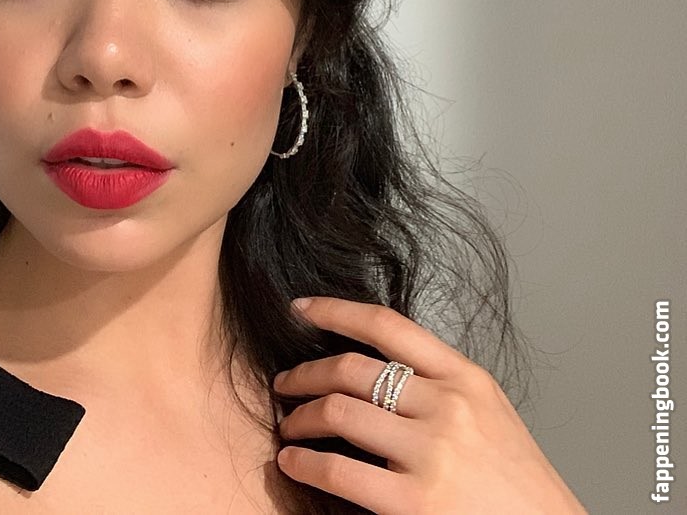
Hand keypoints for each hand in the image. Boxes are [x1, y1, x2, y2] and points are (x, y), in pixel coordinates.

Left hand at [273, 297, 585, 513]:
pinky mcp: (413, 504)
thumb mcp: (489, 414)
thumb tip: (373, 367)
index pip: (387, 325)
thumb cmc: (518, 486)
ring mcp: (431, 454)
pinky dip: (304, 463)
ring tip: (289, 425)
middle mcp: (448, 407)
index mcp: (466, 379)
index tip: (302, 309)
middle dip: (305, 372)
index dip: (335, 310)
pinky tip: (293, 463)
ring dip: (300, 417)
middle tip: (286, 382)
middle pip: (351, 367)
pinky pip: (337, 471)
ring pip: (337, 411)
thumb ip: (440, 386)